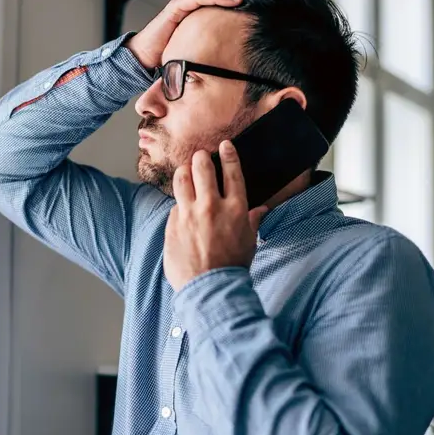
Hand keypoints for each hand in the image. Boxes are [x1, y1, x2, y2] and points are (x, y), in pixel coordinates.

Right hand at [125, 0, 242, 68]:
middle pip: (212, 0)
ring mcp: (181, 8)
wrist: (144, 59)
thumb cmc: (165, 58)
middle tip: (247, 4)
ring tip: (239, 0)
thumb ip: (207, 55)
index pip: (215, 9)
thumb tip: (226, 67)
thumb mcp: (193, 56)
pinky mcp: (175, 9)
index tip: (248, 13)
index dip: (230, 8)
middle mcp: (189, 12)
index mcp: (194, 21)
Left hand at [163, 141, 267, 290]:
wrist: (210, 288)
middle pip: (202, 167)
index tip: (224, 146)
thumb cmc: (233, 266)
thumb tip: (261, 211)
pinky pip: (174, 205)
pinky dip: (179, 203)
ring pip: (181, 179)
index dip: (228, 154)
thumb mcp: (249, 241)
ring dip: (184, 171)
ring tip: (186, 172)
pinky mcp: (172, 224)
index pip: (231, 171)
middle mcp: (211, 206)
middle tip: (200, 157)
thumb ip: (252, 221)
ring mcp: (189, 214)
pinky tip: (182, 207)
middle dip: (200, 157)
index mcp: (235, 208)